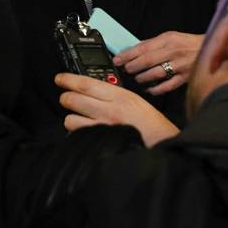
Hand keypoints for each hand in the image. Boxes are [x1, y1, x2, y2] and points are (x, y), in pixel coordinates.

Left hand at [56, 73, 179, 146]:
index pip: (86, 83)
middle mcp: (110, 111)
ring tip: (81, 120)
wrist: (167, 148)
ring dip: (72, 119)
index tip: (59, 78)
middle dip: (66, 98)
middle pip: (73, 99)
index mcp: (121, 97)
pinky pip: (78, 136)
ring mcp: (104, 129)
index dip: (68, 80)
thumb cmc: (153, 127)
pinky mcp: (101, 143)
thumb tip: (90, 91)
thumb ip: (114, 96)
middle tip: (68, 99)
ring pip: (71, 119)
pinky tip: (87, 134)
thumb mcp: (137, 103)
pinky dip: (78, 135)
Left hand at [112, 31, 201, 94]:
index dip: (127, 55)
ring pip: (155, 74)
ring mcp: (180, 66)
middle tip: (125, 70)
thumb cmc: (188, 43)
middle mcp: (173, 52)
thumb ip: (153, 44)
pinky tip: (149, 89)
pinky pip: (167, 86)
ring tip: (136, 78)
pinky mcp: (185, 78)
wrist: (213, 49)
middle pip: (146, 61)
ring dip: (142, 77)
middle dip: (132, 67)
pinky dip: (155, 89)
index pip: (142, 48)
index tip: (117, 60)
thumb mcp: (170, 37)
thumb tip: (133, 51)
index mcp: (167, 40)